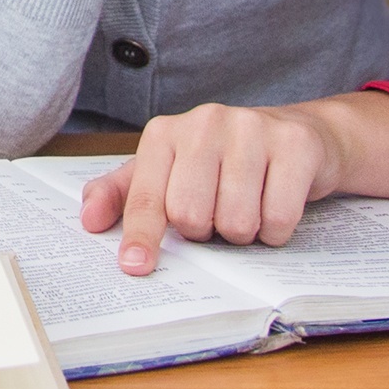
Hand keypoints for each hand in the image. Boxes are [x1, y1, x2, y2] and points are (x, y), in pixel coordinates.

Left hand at [79, 96, 388, 273]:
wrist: (300, 137)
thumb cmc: (224, 162)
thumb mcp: (169, 172)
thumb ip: (125, 194)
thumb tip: (89, 221)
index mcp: (165, 133)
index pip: (146, 197)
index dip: (141, 237)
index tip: (136, 266)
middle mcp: (205, 122)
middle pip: (191, 216)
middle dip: (206, 231)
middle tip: (216, 214)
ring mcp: (252, 129)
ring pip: (236, 222)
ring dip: (243, 232)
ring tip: (247, 207)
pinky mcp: (295, 145)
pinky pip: (278, 219)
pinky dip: (276, 231)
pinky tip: (275, 205)